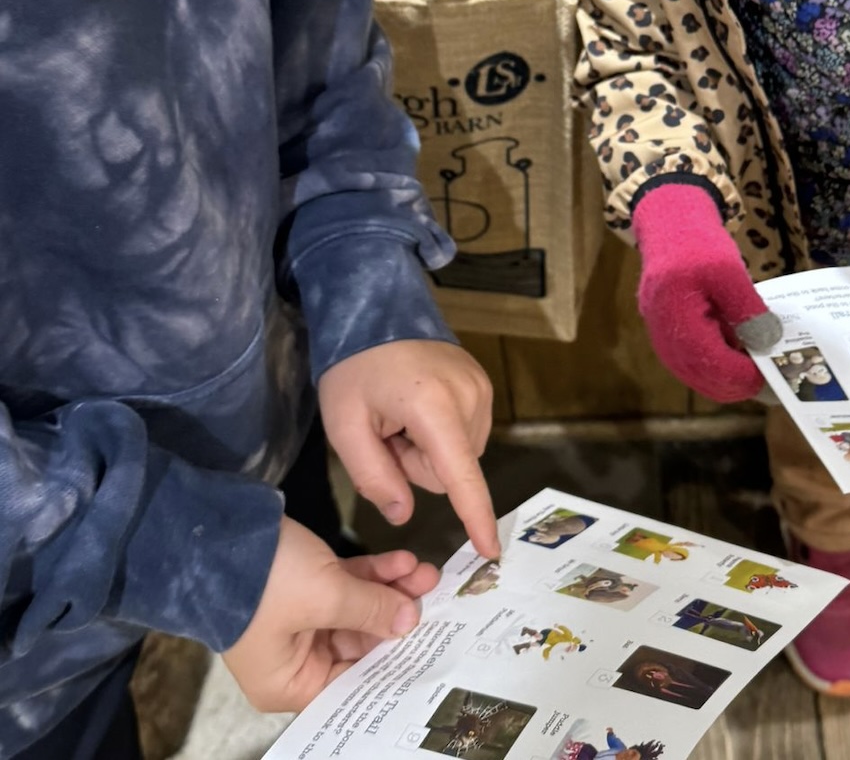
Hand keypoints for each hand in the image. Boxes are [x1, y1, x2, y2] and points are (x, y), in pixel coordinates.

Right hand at [224, 516, 437, 711]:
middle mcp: (293, 659)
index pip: (351, 685)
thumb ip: (369, 610)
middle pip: (358, 644)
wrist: (217, 529)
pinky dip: (372, 573)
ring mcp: (298, 619)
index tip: (428, 646)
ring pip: (356, 608)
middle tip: (434, 595)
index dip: (391, 664)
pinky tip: (402, 560)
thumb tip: (408, 621)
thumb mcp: (324, 596)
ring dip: (390, 589)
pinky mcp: (302, 585)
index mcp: (288, 683)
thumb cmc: (263, 580)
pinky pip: (345, 585)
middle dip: (397, 615)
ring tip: (426, 572)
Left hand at [318, 340, 498, 557]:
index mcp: (433, 407)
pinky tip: (417, 406)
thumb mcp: (345, 427)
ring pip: (458, 455)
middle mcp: (469, 396)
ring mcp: (481, 386)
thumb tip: (404, 515)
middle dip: (416, 464)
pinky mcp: (482, 383)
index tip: (491, 551)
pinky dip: (439, 431)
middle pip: (449, 470)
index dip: (475, 517)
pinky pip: (464, 433)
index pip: (460, 475)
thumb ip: (374, 477)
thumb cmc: (353, 368)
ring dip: (427, 448)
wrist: (375, 311)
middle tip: (385, 431)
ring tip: (399, 414)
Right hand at [632, 183, 781, 401]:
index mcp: (677, 319)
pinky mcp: (670, 338)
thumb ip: (747, 309)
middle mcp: (665, 337)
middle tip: (773, 376)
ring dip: (729, 377)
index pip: (712, 365)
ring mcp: (664, 340)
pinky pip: (695, 364)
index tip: (773, 373)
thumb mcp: (729, 270)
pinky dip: (719, 365)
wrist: (668, 227)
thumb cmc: (697, 244)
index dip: (744, 376)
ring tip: (761, 364)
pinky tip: (742, 352)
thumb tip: (768, 343)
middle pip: (705, 380)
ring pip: (700, 376)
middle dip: (740, 382)